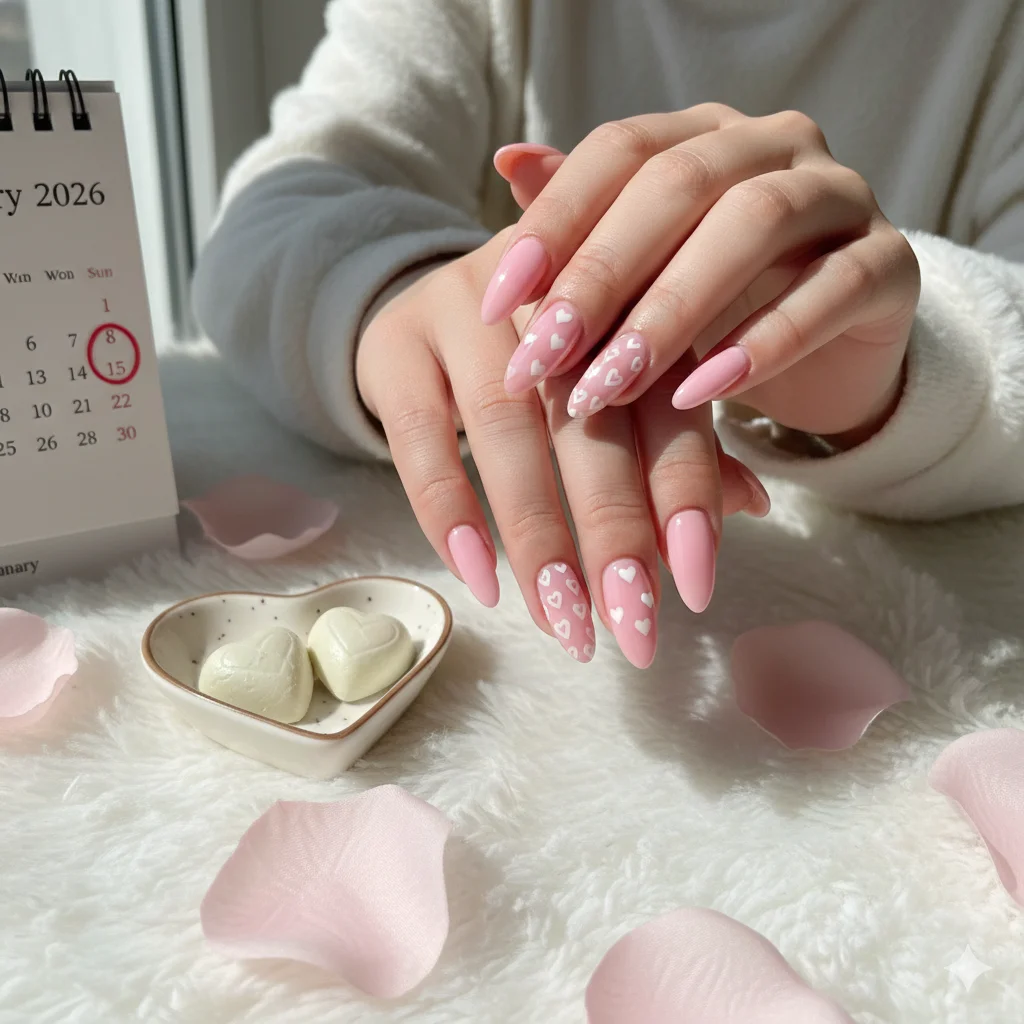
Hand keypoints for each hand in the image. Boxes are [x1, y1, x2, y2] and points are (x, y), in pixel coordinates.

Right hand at [356, 231, 768, 666]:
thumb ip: (675, 439)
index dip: (683, 492)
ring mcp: (468, 315)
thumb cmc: (546, 357)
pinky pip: (419, 437)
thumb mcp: (616, 381)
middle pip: (589, 419)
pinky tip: (481, 579)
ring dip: (538, 536)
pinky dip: (449, 512)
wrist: (431, 302)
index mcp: (627, 303)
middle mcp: (552, 301)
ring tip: (562, 620)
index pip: (666, 401)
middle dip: (614, 531)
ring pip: (505, 430)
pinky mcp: (396, 344)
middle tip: (632, 627)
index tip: (694, 588)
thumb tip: (753, 504)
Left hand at [484, 106, 919, 444]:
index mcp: (703, 135)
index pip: (620, 150)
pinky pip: (832, 290)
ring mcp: (842, 196)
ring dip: (673, 310)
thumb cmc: (715, 309)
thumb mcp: (642, 274)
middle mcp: (773, 145)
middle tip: (544, 356)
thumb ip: (586, 227)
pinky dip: (764, 343)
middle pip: (680, 183)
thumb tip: (509, 161)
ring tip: (613, 383)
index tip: (495, 304)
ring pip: (756, 224)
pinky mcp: (891, 263)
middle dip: (601, 275)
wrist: (824, 357)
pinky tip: (703, 395)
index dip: (554, 222)